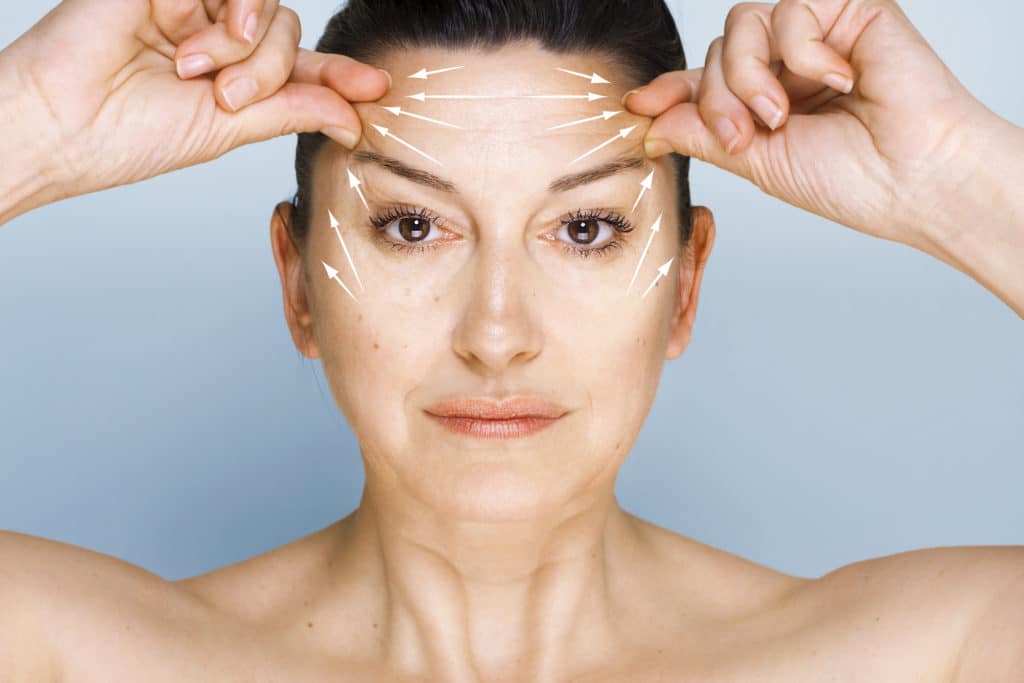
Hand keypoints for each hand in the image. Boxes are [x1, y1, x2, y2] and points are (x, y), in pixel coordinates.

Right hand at [0, 0, 388, 201]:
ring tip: (202, 77)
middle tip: (229, 99)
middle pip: (285, 34)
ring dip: (248, 48)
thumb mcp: (228, 130)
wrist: (61, 125)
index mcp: (230, 79)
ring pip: (265, 9)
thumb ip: (291, 110)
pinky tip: (201, 42)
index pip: (298, 69)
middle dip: (271, 71)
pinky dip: (231, 15)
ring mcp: (190, 8)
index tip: (378, 90)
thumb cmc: (127, 136)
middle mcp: (215, 40)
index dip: (340, 77)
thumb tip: (353, 116)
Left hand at [627, 0, 1003, 251]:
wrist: (913, 178)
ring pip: (741, 27)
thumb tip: (650, 122)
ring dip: (749, 76)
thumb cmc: (852, 179)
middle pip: (715, 54)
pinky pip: (791, 10)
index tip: (637, 107)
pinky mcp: (848, 9)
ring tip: (782, 114)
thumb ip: (703, 134)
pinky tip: (837, 80)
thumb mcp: (758, 161)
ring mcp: (814, 38)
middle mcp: (785, 67)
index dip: (667, 91)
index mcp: (765, 103)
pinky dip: (803, 52)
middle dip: (716, 99)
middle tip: (746, 135)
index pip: (703, 83)